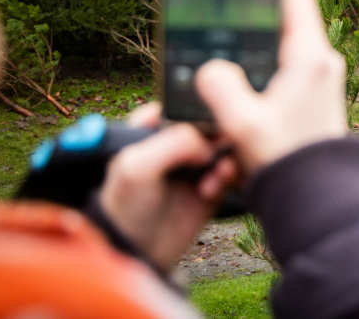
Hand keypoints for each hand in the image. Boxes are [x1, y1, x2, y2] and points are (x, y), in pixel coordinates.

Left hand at [100, 103, 237, 272]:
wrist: (136, 253)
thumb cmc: (124, 207)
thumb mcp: (136, 165)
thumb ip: (174, 142)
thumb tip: (210, 143)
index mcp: (154, 128)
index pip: (186, 104)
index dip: (202, 108)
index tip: (210, 120)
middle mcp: (178, 142)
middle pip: (213, 121)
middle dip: (221, 134)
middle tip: (219, 149)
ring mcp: (197, 164)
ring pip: (228, 144)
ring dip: (228, 157)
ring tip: (216, 177)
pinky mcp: (213, 185)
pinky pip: (234, 170)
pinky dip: (230, 176)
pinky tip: (213, 189)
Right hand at [195, 0, 346, 175]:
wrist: (316, 200)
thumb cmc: (285, 161)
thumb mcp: (243, 124)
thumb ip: (221, 88)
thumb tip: (209, 68)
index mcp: (310, 57)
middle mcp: (322, 63)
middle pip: (282, 24)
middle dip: (249, 29)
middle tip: (215, 31)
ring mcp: (320, 82)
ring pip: (280, 52)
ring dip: (253, 59)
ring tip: (220, 66)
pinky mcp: (314, 101)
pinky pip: (284, 75)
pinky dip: (262, 79)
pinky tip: (235, 95)